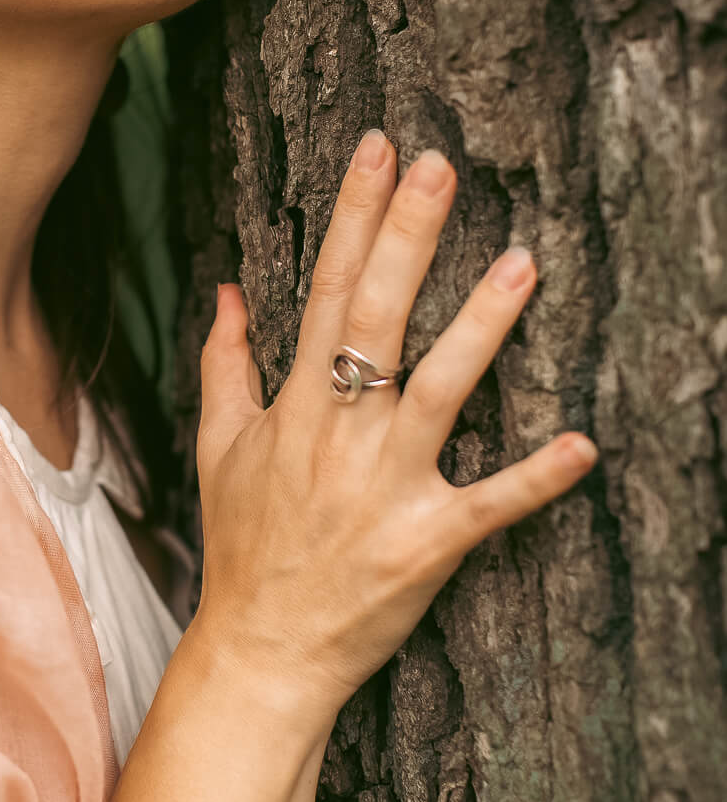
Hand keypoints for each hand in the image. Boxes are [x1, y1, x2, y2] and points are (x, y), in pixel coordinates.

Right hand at [193, 130, 597, 722]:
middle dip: (408, 237)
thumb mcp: (219, 447)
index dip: (353, 216)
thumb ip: (225, 362)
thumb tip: (227, 289)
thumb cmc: (244, 545)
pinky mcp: (429, 543)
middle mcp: (342, 434)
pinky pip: (490, 504)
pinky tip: (582, 444)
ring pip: (442, 390)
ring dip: (482, 326)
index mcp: (297, 405)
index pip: (324, 288)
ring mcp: (387, 487)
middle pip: (377, 317)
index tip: (378, 152)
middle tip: (441, 168)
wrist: (261, 649)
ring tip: (522, 262)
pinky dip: (537, 478)